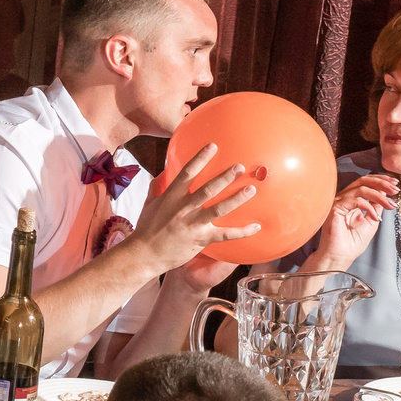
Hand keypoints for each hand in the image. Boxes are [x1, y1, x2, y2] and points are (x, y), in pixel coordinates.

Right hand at [122, 144, 261, 272]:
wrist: (144, 254)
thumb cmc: (146, 228)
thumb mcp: (148, 204)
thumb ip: (157, 186)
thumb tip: (164, 171)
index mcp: (171, 196)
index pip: (186, 173)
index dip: (200, 158)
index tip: (213, 146)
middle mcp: (183, 208)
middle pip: (207, 189)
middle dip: (224, 177)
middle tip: (239, 167)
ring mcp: (192, 224)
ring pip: (218, 209)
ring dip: (236, 199)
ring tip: (251, 189)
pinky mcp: (200, 239)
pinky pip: (225, 235)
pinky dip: (242, 232)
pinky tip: (257, 226)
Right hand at [302, 173, 397, 274]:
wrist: (340, 257)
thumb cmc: (352, 243)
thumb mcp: (372, 221)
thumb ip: (377, 206)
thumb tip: (386, 193)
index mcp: (352, 200)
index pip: (366, 183)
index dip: (381, 181)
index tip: (396, 185)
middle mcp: (344, 198)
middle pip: (363, 180)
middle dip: (382, 183)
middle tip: (395, 189)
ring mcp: (339, 202)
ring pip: (361, 188)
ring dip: (379, 195)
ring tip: (390, 204)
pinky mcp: (335, 208)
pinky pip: (354, 200)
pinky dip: (368, 206)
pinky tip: (375, 216)